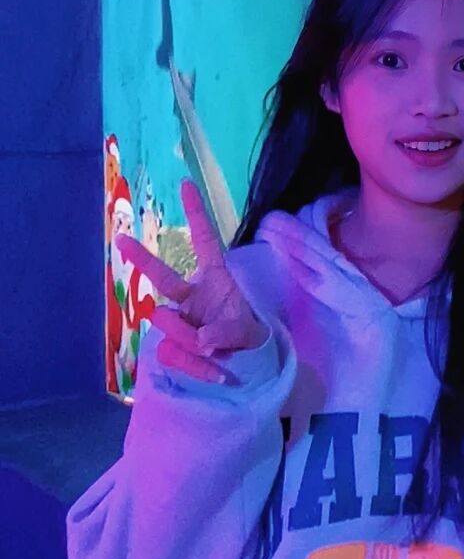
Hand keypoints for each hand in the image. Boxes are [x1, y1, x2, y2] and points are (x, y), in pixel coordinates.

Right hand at [114, 179, 267, 382]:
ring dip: (191, 344)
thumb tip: (202, 339)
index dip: (197, 215)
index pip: (206, 243)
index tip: (187, 184)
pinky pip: (171, 354)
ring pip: (167, 325)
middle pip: (164, 277)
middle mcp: (192, 296)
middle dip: (143, 260)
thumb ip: (228, 334)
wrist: (241, 364)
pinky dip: (194, 367)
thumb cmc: (245, 334)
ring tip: (217, 355)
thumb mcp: (247, 334)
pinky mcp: (169, 344)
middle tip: (122, 240)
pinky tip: (217, 374)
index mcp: (216, 280)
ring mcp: (177, 319)